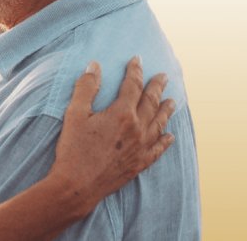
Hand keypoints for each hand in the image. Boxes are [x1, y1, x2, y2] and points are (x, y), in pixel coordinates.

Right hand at [51, 57, 175, 214]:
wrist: (77, 185)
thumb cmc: (73, 148)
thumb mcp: (74, 114)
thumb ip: (86, 87)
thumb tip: (94, 66)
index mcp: (121, 114)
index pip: (132, 86)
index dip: (135, 71)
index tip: (137, 60)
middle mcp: (137, 129)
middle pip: (151, 102)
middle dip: (157, 87)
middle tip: (163, 76)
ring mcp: (141, 147)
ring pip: (159, 124)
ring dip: (166, 110)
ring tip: (172, 100)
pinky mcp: (139, 164)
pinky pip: (158, 149)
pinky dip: (165, 140)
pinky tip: (170, 136)